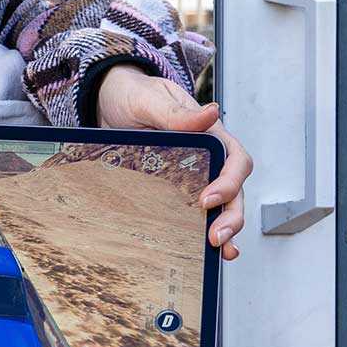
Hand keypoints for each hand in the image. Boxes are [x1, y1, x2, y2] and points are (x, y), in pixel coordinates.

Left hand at [94, 67, 251, 259]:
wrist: (110, 102)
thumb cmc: (135, 95)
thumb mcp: (149, 99)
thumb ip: (176, 112)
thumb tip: (211, 112)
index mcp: (210, 134)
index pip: (235, 160)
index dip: (229, 182)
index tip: (206, 199)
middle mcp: (209, 158)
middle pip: (235, 191)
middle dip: (231, 216)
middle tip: (216, 238)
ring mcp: (195, 175)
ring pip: (222, 206)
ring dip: (225, 230)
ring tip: (220, 252)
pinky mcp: (176, 189)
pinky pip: (196, 213)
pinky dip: (201, 232)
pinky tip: (205, 252)